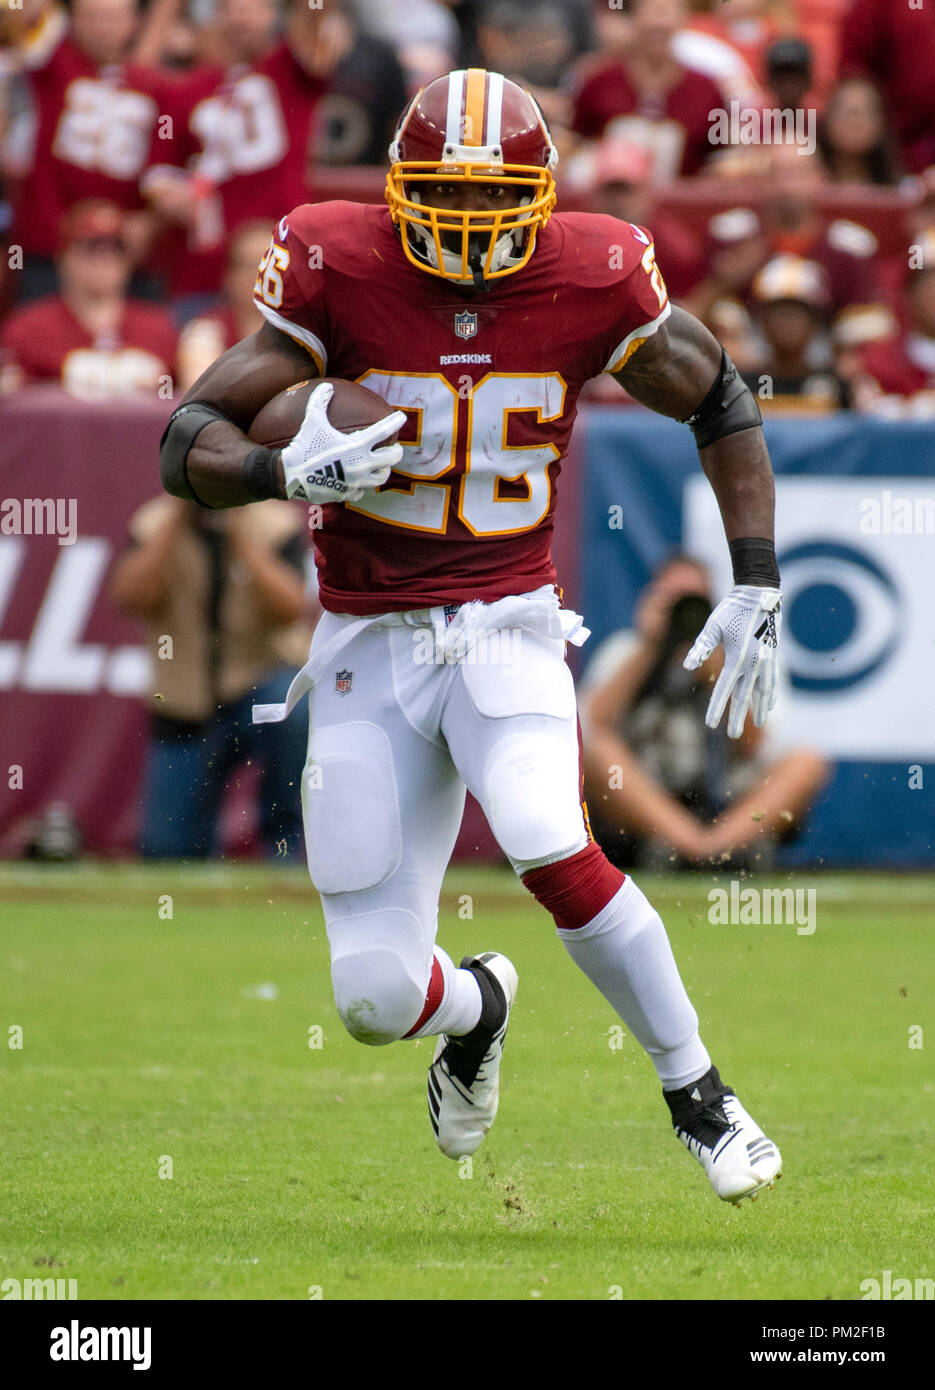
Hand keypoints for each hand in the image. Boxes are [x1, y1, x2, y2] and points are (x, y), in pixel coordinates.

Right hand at [279, 381, 405, 503]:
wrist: (291, 475)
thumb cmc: (303, 446)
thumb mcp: (312, 421)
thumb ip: (320, 401)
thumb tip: (328, 385)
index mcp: (357, 445)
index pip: (384, 431)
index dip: (395, 422)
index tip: (401, 417)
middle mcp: (361, 464)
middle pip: (392, 458)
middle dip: (396, 451)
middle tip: (394, 448)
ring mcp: (356, 481)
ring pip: (381, 477)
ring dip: (383, 470)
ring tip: (380, 466)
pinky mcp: (347, 494)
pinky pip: (361, 492)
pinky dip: (361, 487)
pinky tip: (357, 483)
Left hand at [683, 585, 780, 738]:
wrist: (760, 594)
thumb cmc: (732, 609)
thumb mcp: (712, 627)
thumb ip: (701, 648)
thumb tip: (686, 665)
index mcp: (736, 658)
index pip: (724, 690)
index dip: (716, 708)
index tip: (710, 724)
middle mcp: (754, 663)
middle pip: (744, 696)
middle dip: (737, 717)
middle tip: (732, 735)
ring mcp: (766, 660)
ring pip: (763, 691)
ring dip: (760, 709)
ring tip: (760, 725)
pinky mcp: (773, 655)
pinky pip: (773, 680)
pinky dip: (771, 694)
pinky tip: (770, 704)